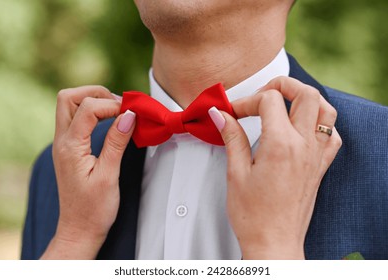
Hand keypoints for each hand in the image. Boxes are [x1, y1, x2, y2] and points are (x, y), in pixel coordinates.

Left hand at [41, 86, 135, 258]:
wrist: (80, 228)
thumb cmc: (94, 209)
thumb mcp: (109, 175)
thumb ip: (117, 142)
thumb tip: (128, 115)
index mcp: (70, 147)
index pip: (87, 108)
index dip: (112, 105)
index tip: (132, 113)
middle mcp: (62, 141)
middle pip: (69, 97)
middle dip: (96, 93)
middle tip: (120, 104)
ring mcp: (63, 144)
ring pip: (69, 105)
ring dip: (93, 100)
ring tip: (117, 110)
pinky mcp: (69, 148)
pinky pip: (75, 118)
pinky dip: (92, 112)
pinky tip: (109, 121)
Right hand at [209, 77, 341, 258]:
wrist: (274, 243)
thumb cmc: (254, 215)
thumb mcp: (236, 173)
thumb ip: (232, 137)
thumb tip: (220, 115)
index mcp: (281, 145)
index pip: (268, 101)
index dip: (246, 101)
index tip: (233, 112)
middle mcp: (304, 146)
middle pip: (306, 93)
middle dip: (282, 85)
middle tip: (262, 94)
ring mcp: (316, 156)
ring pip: (326, 109)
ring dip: (305, 99)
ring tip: (285, 104)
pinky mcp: (320, 167)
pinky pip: (332, 135)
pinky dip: (320, 122)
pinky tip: (302, 128)